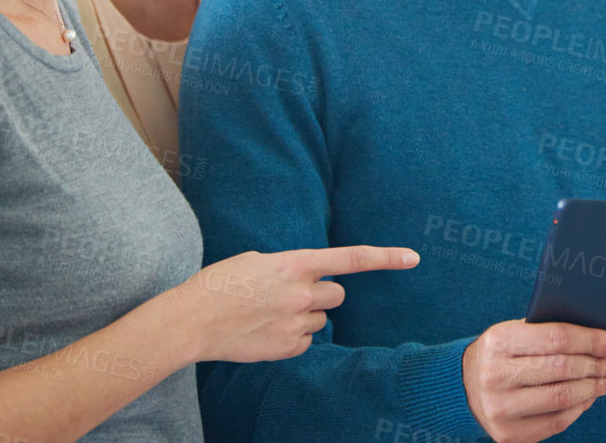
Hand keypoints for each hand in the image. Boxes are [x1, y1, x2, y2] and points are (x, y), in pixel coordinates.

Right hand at [179, 245, 417, 363]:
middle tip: (290, 296)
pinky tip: (266, 331)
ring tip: (269, 314)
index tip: (413, 257)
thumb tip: (306, 277)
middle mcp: (302, 293)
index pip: (352, 259)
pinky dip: (292, 338)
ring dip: (304, 316)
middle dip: (321, 295)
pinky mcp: (288, 348)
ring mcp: (296, 323)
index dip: (385, 257)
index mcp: (295, 264)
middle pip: (337, 295)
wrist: (192, 320)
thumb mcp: (257, 260)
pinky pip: (306, 342)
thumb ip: (290, 267)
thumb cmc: (220, 284)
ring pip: (320, 320)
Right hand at [462, 320, 605, 442]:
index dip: (590, 341)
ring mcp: (500, 409)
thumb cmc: (502, 352)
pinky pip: (555, 422)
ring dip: (594, 388)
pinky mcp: (507, 434)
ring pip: (562, 398)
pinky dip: (579, 408)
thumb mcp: (514, 331)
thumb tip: (599, 337)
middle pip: (562, 370)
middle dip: (597, 365)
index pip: (556, 338)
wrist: (463, 386)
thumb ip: (547, 331)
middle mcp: (495, 375)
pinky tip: (590, 396)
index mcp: (498, 341)